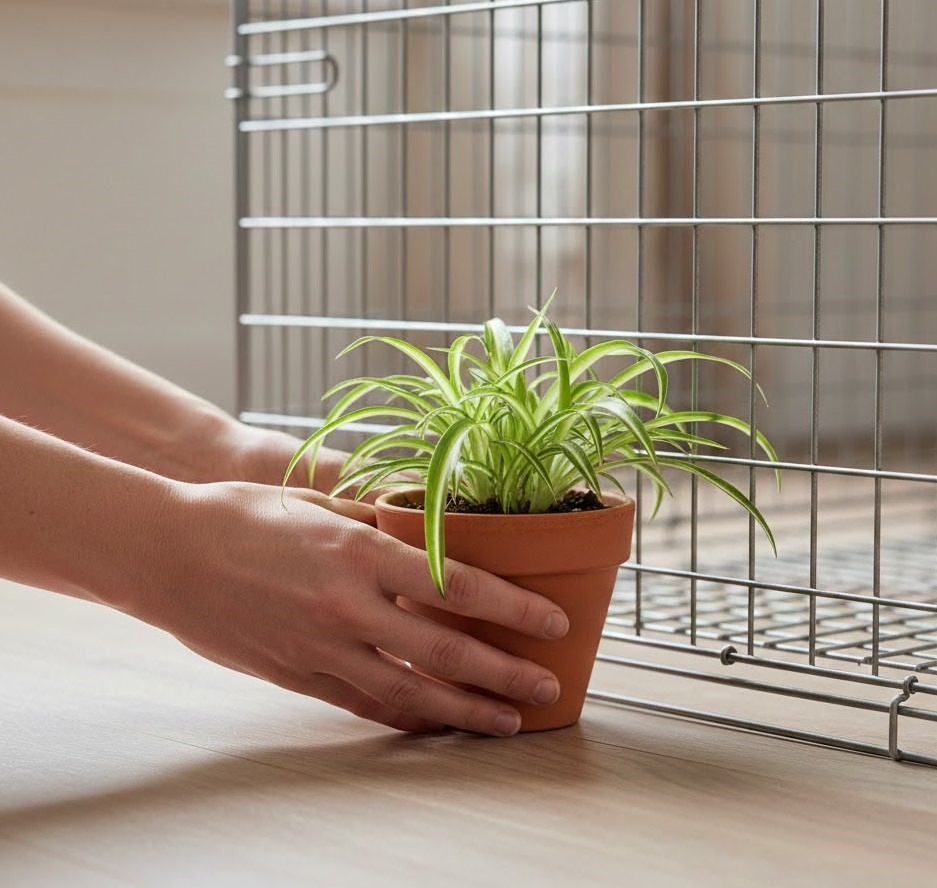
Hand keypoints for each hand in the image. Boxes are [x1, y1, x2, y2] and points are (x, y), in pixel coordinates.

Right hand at [136, 481, 568, 735]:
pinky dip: (407, 718)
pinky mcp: (297, 673)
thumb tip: (423, 529)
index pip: (458, 586)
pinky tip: (436, 725)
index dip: (514, 609)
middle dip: (506, 674)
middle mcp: (348, 604)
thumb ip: (373, 522)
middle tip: (546, 688)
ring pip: (412, 691)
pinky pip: (363, 704)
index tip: (551, 623)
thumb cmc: (238, 514)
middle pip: (447, 650)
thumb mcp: (316, 500)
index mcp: (358, 550)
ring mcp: (322, 645)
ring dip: (467, 711)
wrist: (165, 552)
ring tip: (507, 724)